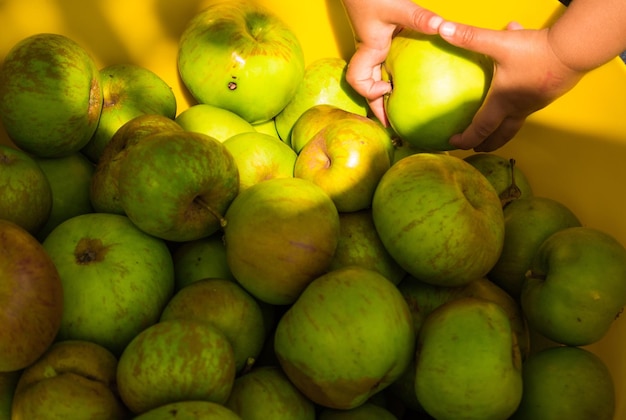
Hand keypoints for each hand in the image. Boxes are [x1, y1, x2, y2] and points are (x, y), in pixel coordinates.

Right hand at [341, 0, 442, 124]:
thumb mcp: (397, 6)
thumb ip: (418, 17)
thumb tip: (442, 28)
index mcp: (370, 50)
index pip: (358, 82)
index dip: (370, 93)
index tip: (388, 89)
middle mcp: (370, 53)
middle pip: (367, 88)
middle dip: (379, 108)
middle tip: (395, 127)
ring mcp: (375, 48)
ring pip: (376, 78)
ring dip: (386, 95)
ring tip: (402, 111)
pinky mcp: (383, 40)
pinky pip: (387, 65)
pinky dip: (395, 76)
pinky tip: (412, 80)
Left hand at [438, 21, 584, 150]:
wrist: (574, 50)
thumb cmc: (535, 51)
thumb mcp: (499, 43)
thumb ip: (470, 37)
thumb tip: (443, 29)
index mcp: (503, 102)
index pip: (480, 129)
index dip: (465, 139)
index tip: (453, 142)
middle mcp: (518, 108)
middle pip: (500, 135)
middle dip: (485, 144)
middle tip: (474, 148)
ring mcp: (534, 104)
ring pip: (514, 124)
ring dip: (501, 131)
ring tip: (493, 131)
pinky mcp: (546, 95)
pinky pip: (526, 109)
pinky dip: (515, 111)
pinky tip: (513, 93)